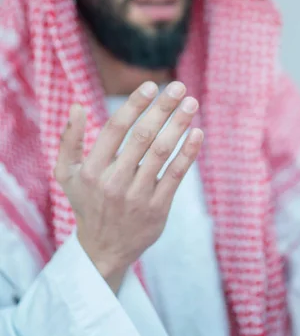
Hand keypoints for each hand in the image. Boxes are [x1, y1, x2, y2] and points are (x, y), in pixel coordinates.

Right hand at [55, 81, 202, 289]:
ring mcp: (137, 196)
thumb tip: (77, 106)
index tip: (151, 85)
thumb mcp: (66, 174)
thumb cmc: (86, 201)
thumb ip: (69, 140)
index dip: (134, 104)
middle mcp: (114, 182)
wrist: (103, 250)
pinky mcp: (157, 209)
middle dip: (162, 108)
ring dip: (179, 125)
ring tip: (191, 104)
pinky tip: (198, 134)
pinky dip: (188, 153)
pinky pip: (175, 175)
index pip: (115, 128)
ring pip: (161, 153)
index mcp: (92, 169)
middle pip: (142, 136)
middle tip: (179, 87)